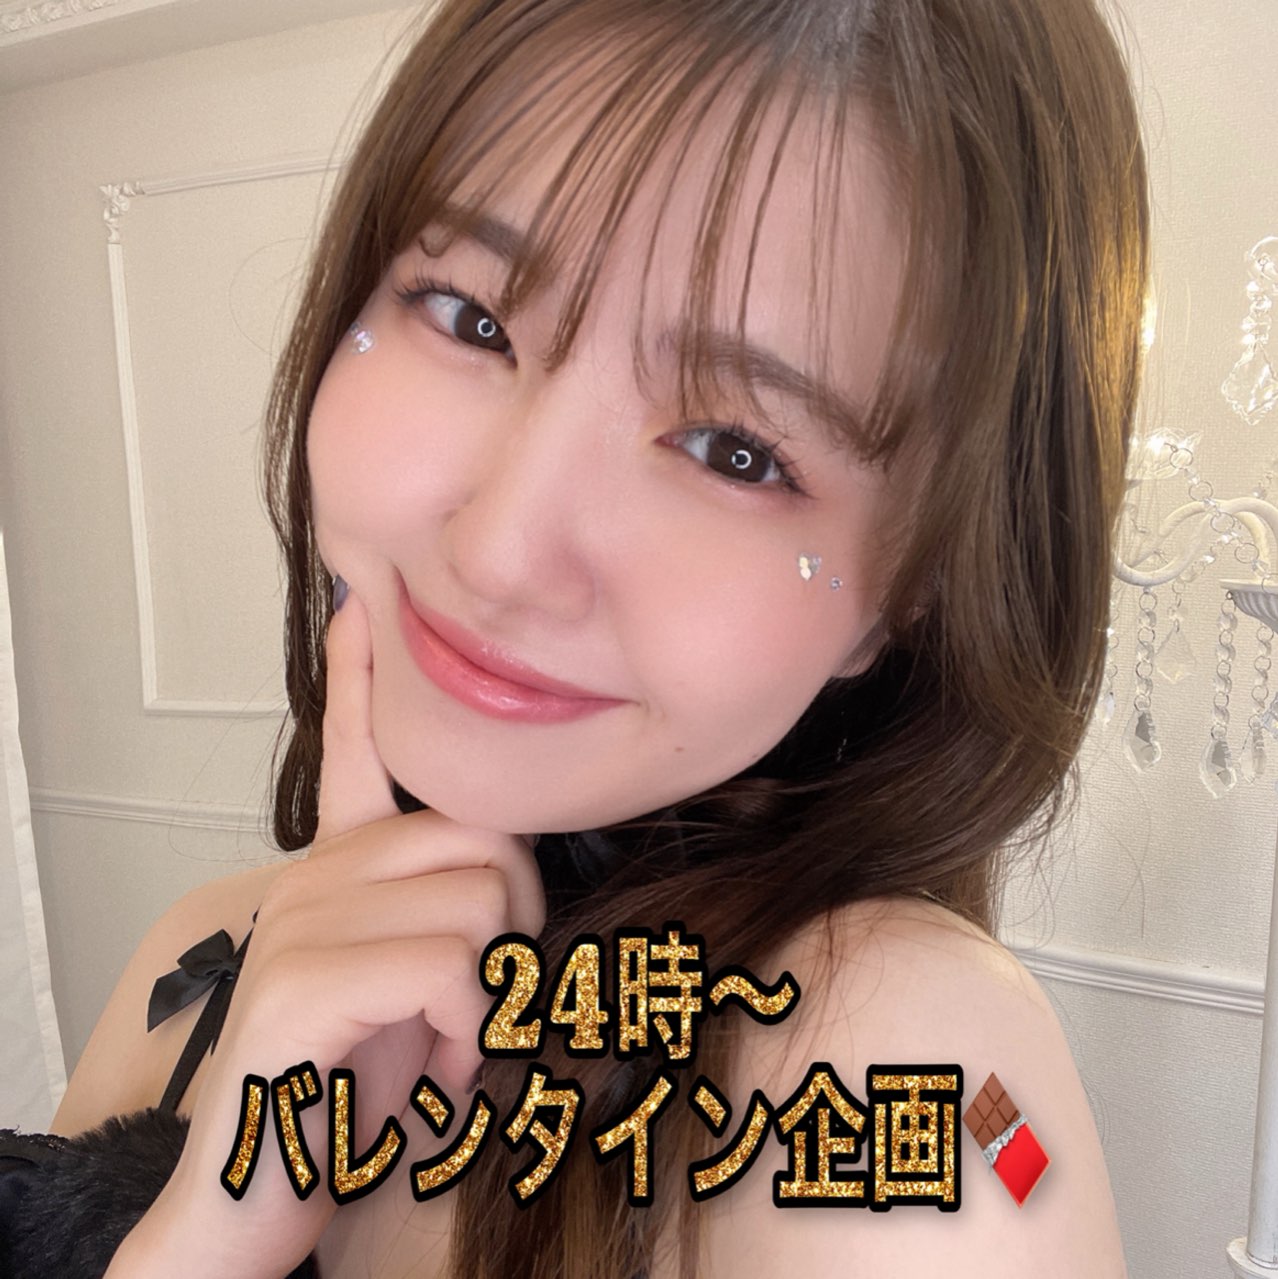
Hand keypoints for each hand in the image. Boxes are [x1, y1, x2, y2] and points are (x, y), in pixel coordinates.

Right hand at [109, 585, 544, 1276]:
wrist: (258, 1201)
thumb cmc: (353, 1089)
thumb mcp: (416, 988)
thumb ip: (446, 918)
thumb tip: (507, 878)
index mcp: (338, 871)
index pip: (353, 751)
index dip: (360, 679)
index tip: (361, 606)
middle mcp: (312, 878)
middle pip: (481, 835)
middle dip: (514, 921)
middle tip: (485, 994)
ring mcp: (300, 923)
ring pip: (477, 899)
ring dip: (494, 989)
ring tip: (455, 1041)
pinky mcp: (299, 985)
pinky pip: (449, 963)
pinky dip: (473, 1027)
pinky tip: (443, 1069)